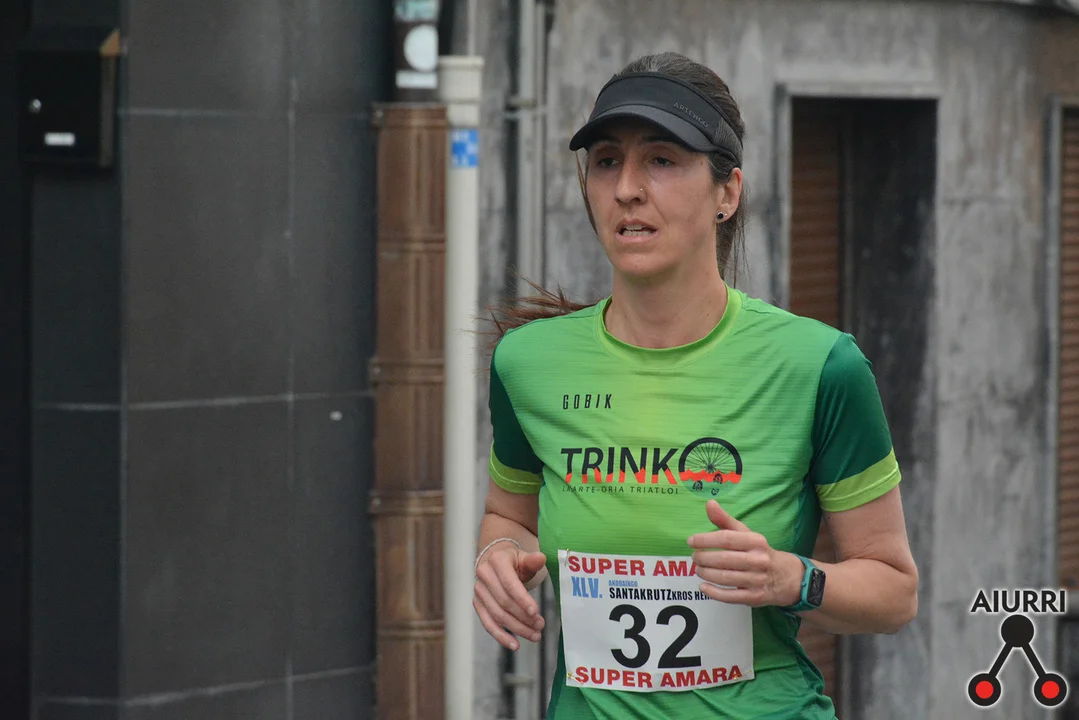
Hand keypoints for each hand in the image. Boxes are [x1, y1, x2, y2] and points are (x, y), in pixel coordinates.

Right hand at [473, 544, 546, 650]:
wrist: (495, 560)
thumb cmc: (513, 561)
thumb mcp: (524, 557)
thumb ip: (533, 560)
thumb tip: (541, 558)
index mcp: (496, 560)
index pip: (509, 584)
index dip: (522, 599)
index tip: (535, 612)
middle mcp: (484, 575)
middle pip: (504, 602)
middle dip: (523, 617)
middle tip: (540, 626)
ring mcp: (479, 591)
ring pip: (497, 615)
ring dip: (516, 628)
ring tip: (534, 635)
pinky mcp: (477, 604)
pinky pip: (488, 623)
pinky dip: (501, 636)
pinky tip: (514, 644)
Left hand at [687, 500, 801, 607]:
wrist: (789, 577)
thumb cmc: (760, 552)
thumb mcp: (747, 534)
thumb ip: (725, 520)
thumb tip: (709, 504)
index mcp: (756, 541)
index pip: (726, 538)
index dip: (705, 540)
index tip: (691, 541)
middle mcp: (759, 560)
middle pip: (724, 559)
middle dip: (703, 558)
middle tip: (695, 557)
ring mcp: (758, 580)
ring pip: (725, 578)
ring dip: (706, 573)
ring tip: (698, 569)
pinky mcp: (755, 597)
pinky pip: (730, 597)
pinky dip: (713, 593)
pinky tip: (703, 586)